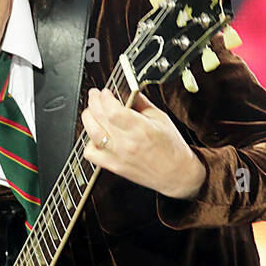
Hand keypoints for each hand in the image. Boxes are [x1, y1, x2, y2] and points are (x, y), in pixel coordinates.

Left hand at [81, 87, 206, 198]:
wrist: (177, 174)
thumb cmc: (171, 147)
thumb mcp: (161, 118)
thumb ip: (142, 102)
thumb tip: (129, 90)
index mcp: (140, 128)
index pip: (112, 110)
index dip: (104, 98)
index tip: (105, 92)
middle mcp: (126, 143)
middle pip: (99, 118)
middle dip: (93, 102)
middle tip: (95, 95)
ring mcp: (117, 156)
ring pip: (91, 133)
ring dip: (88, 119)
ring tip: (92, 111)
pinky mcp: (113, 167)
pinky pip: (91, 153)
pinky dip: (89, 142)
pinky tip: (97, 136)